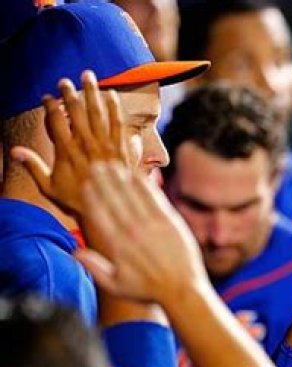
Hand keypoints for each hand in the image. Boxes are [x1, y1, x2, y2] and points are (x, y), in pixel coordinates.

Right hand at [11, 70, 128, 214]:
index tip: (46, 97)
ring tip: (88, 76)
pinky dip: (115, 108)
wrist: (108, 210)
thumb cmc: (76, 200)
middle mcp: (86, 145)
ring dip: (92, 93)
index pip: (55, 122)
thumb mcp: (49, 186)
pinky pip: (118, 124)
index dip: (50, 107)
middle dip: (69, 94)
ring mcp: (105, 146)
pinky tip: (112, 95)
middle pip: (76, 112)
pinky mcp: (121, 149)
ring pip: (98, 114)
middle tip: (65, 80)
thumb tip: (16, 151)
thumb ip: (33, 166)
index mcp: (66, 152)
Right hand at [73, 161, 207, 305]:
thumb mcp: (117, 285)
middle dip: (103, 181)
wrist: (183, 290)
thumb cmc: (149, 290)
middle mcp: (134, 233)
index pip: (100, 215)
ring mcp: (154, 226)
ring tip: (112, 165)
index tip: (85, 184)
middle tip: (96, 166)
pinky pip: (154, 198)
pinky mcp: (171, 222)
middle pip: (114, 200)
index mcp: (119, 247)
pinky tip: (137, 174)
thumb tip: (75, 252)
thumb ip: (95, 268)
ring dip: (121, 178)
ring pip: (133, 195)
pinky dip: (145, 185)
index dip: (91, 197)